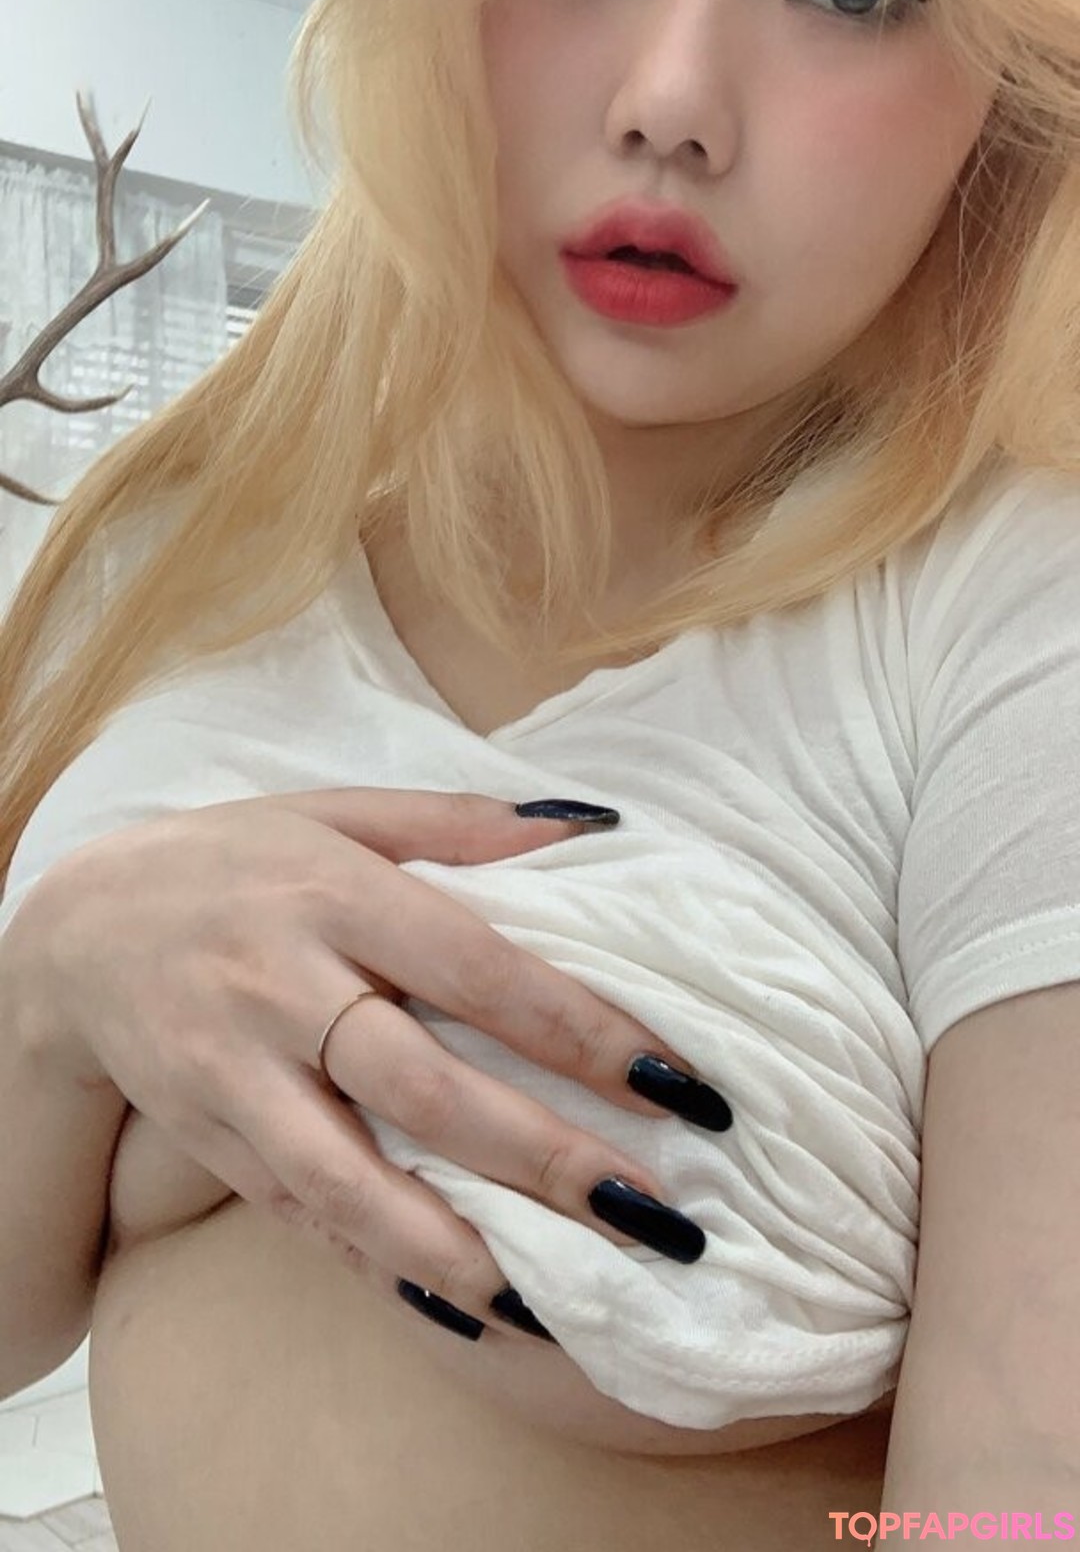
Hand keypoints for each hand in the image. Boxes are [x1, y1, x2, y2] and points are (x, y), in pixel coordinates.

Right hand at [28, 788, 725, 1339]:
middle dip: (539, 1156)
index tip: (671, 1080)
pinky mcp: (210, 1139)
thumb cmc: (234, 860)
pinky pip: (296, 1213)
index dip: (576, 1026)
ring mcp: (236, 1075)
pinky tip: (452, 1302)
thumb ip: (457, 823)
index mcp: (333, 894)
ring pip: (342, 1175)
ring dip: (446, 1244)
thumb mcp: (335, 812)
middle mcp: (283, 988)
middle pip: (421, 1085)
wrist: (75, 930)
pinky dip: (372, 1262)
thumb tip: (589, 827)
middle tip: (646, 1210)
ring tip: (544, 1295)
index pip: (474, 966)